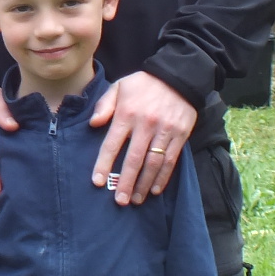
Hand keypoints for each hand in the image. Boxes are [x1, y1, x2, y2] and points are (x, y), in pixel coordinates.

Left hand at [89, 72, 196, 204]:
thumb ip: (105, 105)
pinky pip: (171, 160)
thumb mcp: (120, 86)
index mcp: (127, 113)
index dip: (104, 164)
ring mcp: (165, 130)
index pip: (112, 143)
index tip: (98, 182)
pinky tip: (154, 189)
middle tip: (120, 200)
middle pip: (134, 158)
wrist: (178, 75)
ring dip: (144, 183)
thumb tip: (93, 124)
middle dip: (126, 181)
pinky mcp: (180, 135)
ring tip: (136, 199)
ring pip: (153, 163)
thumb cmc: (143, 84)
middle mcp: (146, 124)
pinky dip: (163, 177)